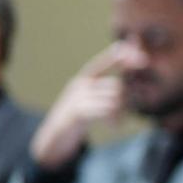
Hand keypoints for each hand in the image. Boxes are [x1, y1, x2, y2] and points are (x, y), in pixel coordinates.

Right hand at [29, 43, 128, 170]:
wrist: (55, 135)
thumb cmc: (78, 116)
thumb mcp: (87, 100)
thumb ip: (103, 91)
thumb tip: (125, 87)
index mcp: (82, 80)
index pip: (99, 64)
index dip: (113, 57)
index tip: (124, 46)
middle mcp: (79, 85)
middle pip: (115, 86)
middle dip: (126, 99)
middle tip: (127, 111)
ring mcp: (77, 98)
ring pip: (114, 99)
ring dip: (122, 112)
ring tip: (120, 121)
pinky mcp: (77, 113)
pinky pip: (106, 111)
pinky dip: (115, 120)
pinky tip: (115, 127)